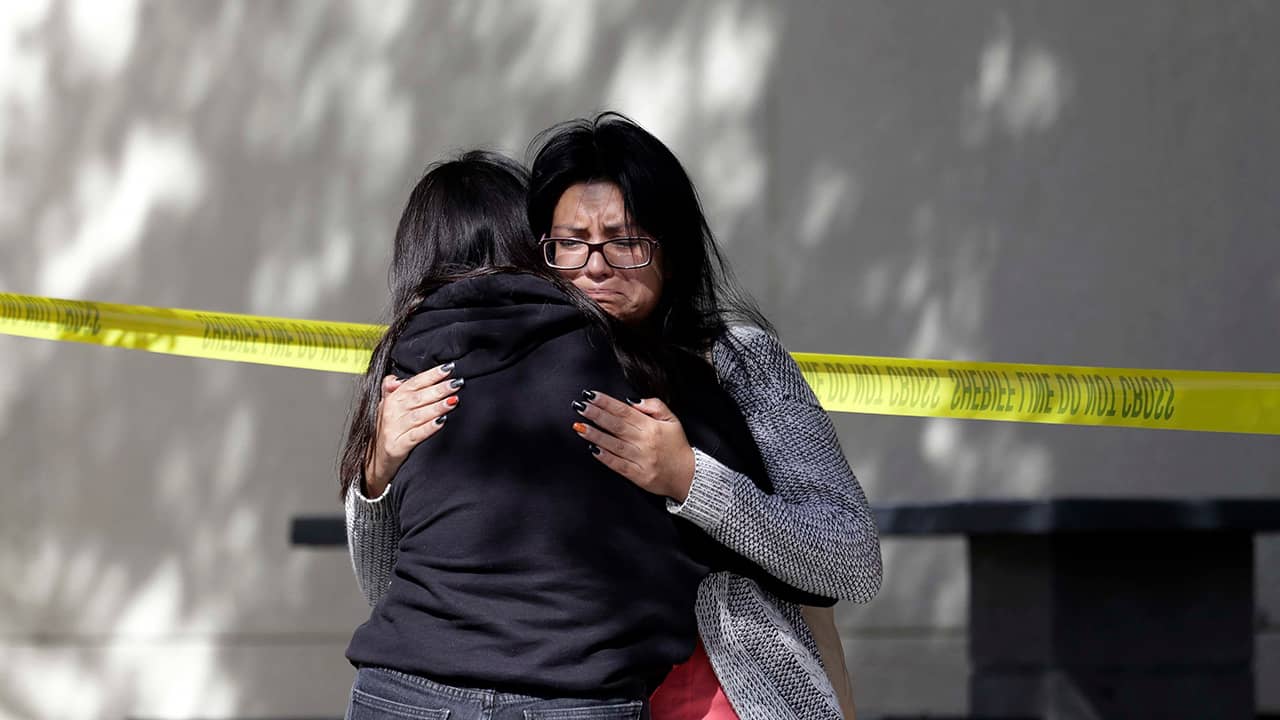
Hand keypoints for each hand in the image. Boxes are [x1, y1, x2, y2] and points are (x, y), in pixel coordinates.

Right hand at [364, 363, 462, 496]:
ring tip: (453, 400)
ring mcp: (394, 429)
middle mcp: (391, 412)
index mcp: (391, 400)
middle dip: (439, 389)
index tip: (449, 369)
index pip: (413, 383)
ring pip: (419, 414)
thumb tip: (395, 379)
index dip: (431, 375)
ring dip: (437, 407)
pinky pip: (416, 435)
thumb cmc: (386, 432)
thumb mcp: (385, 408)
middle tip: (456, 384)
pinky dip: (429, 428)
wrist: (374, 461)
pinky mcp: (398, 446)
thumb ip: (390, 390)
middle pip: (418, 397)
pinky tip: (441, 421)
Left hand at [571, 391, 694, 501]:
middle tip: (579, 406)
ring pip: (614, 444)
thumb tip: (632, 401)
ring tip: (579, 426)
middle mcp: (645, 441)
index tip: (591, 395)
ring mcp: (641, 459)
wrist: (688, 476)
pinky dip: (605, 457)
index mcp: (652, 426)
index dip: (606, 402)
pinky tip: (592, 449)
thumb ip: (654, 406)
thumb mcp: (672, 420)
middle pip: (616, 425)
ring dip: (595, 435)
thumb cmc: (677, 446)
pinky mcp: (638, 475)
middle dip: (596, 415)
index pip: (625, 411)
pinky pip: (618, 465)